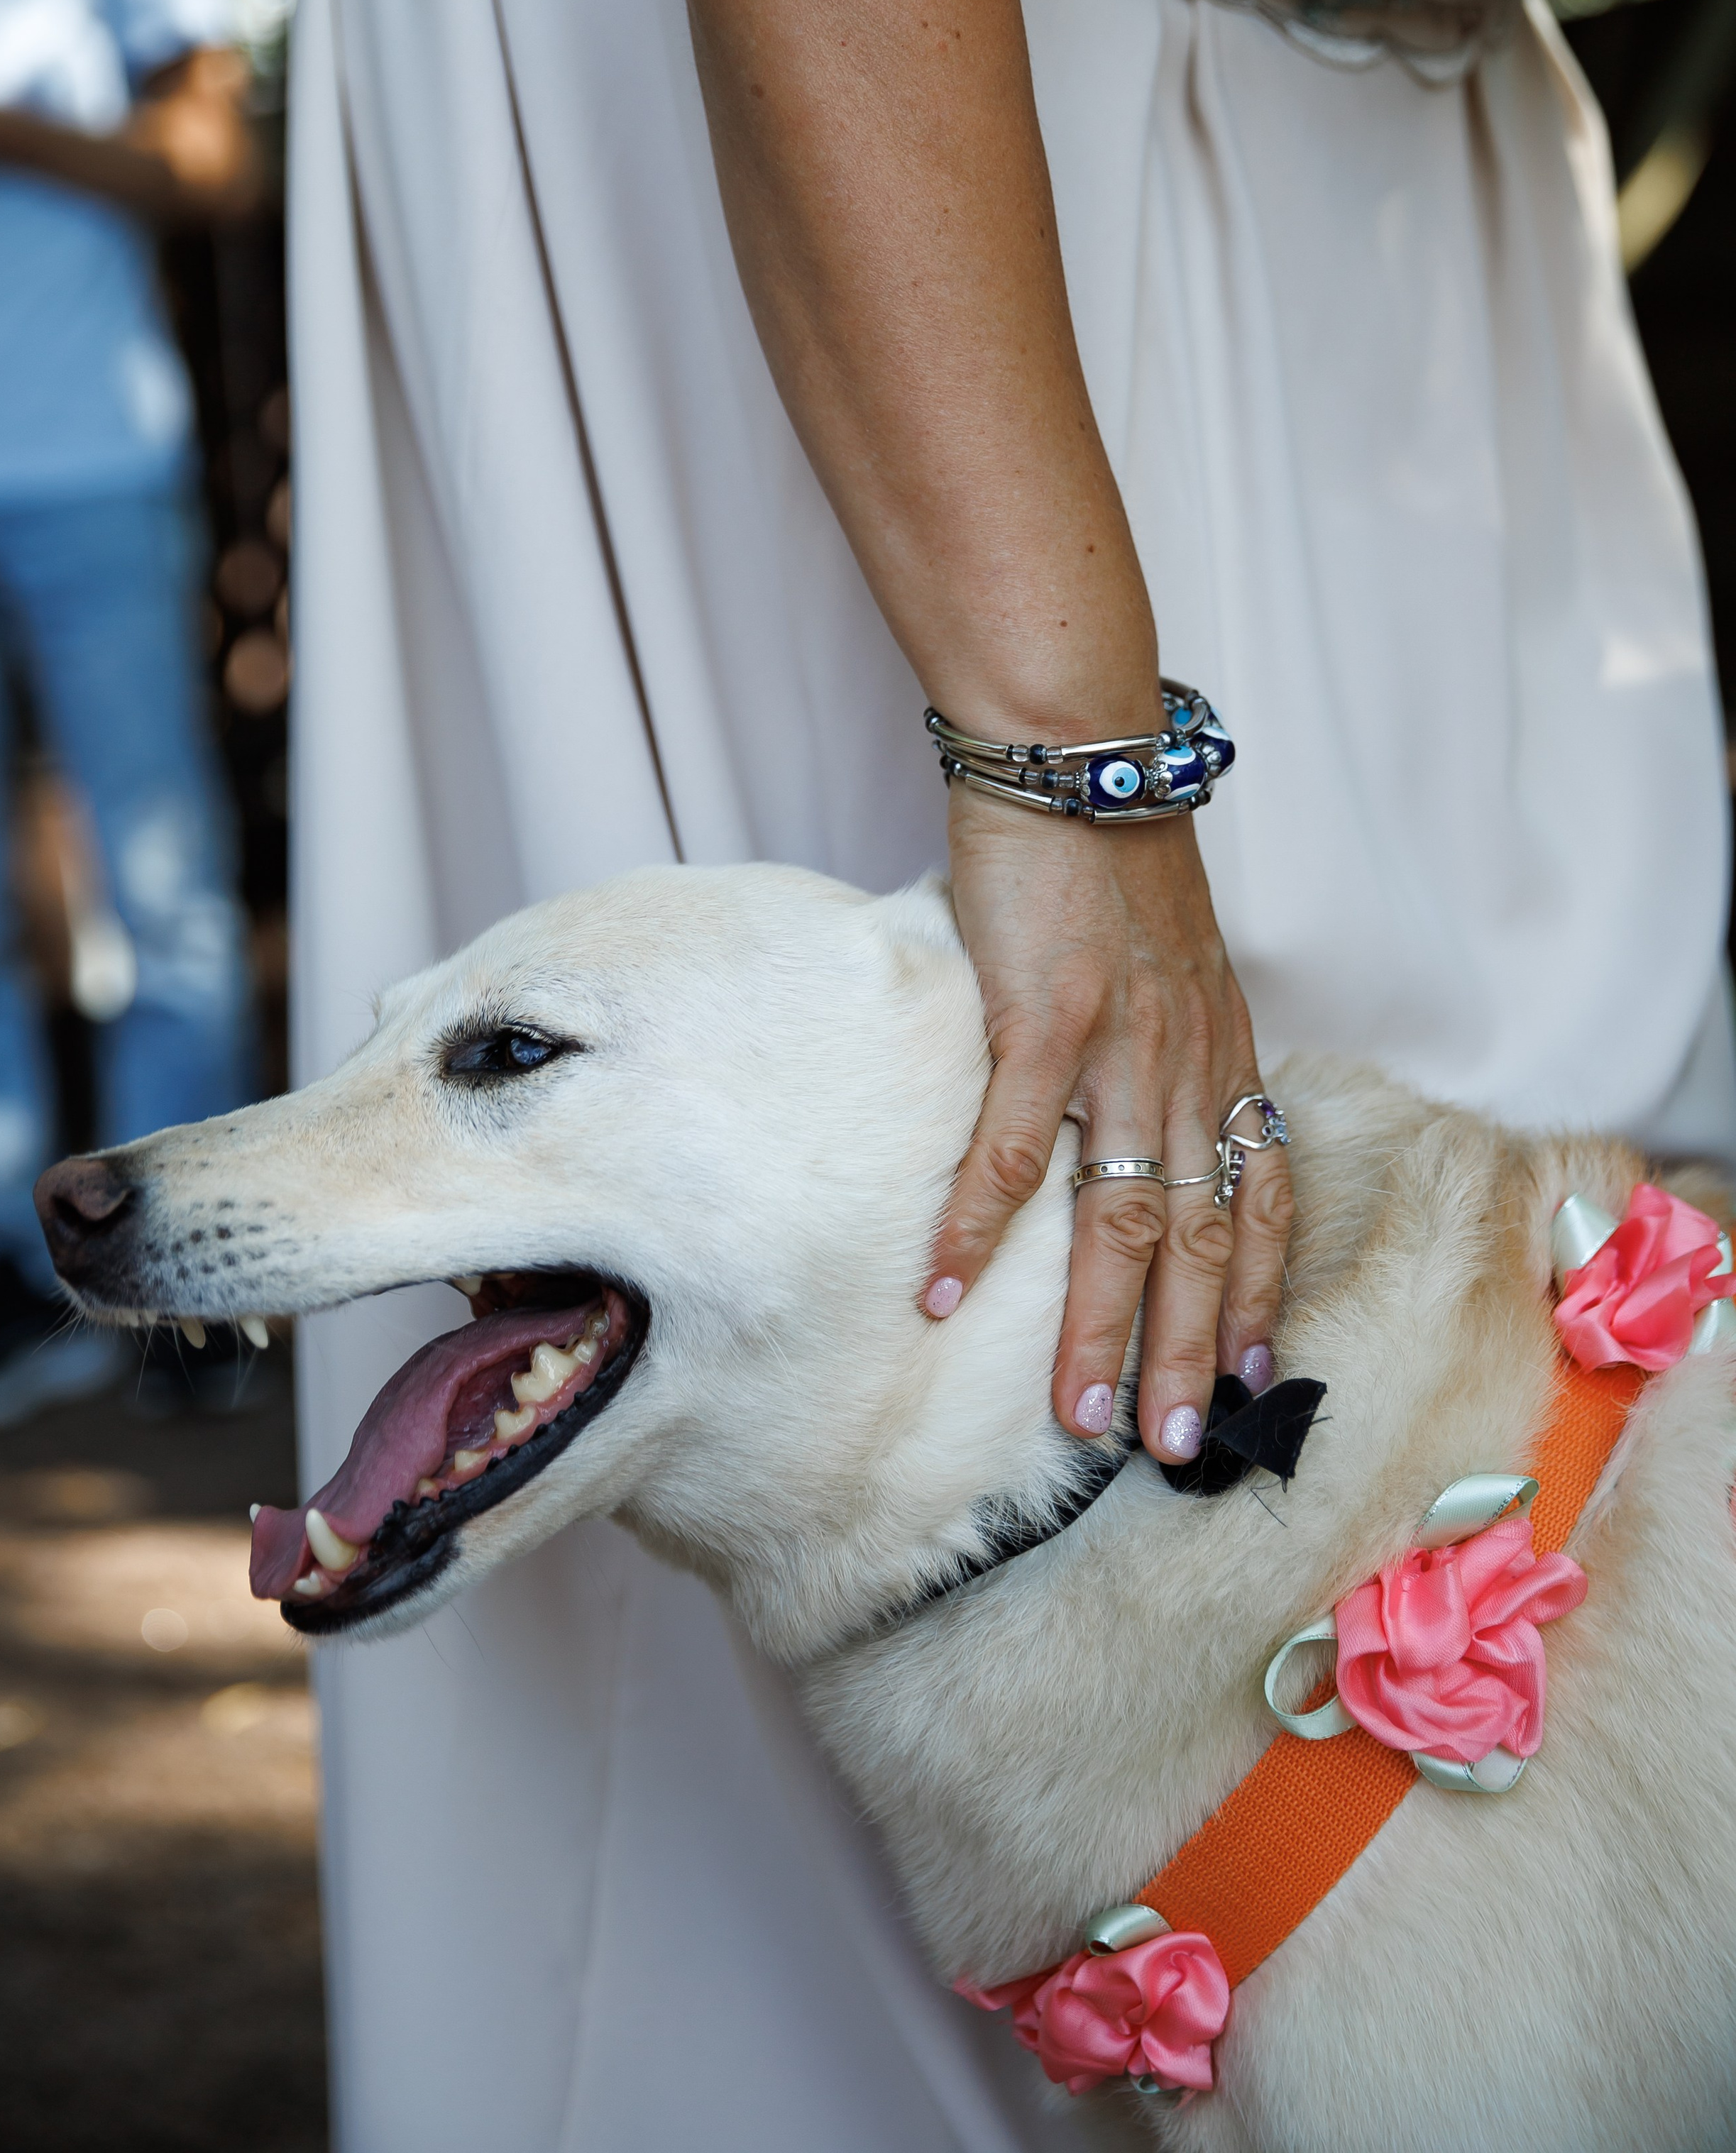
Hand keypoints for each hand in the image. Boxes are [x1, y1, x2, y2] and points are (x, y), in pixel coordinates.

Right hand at [927, 786, 1292, 1458]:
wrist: (1078, 753)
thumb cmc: (1111, 857)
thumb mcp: (1171, 961)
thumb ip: (1166, 1042)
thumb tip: (1141, 1113)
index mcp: (1220, 1055)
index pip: (1261, 1201)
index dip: (1263, 1299)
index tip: (1260, 1384)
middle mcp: (1188, 1066)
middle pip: (1203, 1240)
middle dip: (1194, 1354)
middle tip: (1178, 1450)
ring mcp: (1119, 1049)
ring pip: (1121, 1220)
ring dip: (1099, 1330)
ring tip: (1080, 1420)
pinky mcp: (1043, 1019)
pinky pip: (1011, 1149)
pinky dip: (974, 1230)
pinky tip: (940, 1294)